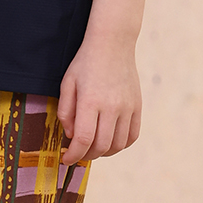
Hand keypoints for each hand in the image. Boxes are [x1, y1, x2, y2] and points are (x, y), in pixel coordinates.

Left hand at [57, 32, 141, 163]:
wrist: (113, 44)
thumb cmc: (86, 63)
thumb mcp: (67, 84)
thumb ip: (65, 112)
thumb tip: (71, 136)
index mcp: (90, 101)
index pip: (83, 139)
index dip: (73, 155)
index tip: (66, 159)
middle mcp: (111, 107)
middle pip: (101, 146)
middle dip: (86, 156)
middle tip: (78, 153)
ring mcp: (127, 107)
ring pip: (118, 145)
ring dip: (104, 152)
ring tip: (94, 147)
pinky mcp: (137, 106)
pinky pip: (132, 136)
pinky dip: (121, 145)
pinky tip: (110, 141)